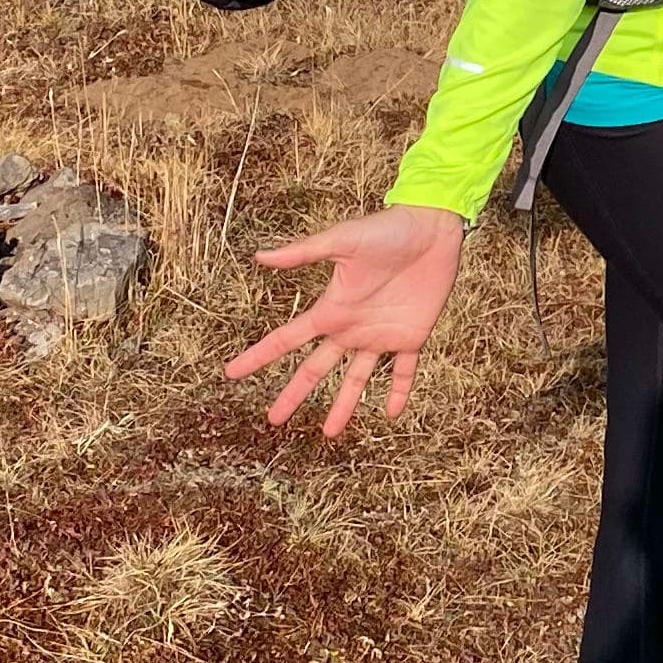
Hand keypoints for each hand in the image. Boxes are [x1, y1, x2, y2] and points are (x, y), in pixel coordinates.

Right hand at [228, 206, 466, 441]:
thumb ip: (303, 253)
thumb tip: (259, 256)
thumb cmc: (385, 229)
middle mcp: (350, 328)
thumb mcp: (341, 240)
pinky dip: (400, 391)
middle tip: (273, 420)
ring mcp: (380, 335)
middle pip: (315, 370)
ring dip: (344, 406)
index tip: (231, 373)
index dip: (258, 356)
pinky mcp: (412, 336)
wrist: (431, 228)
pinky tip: (392, 412)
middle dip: (293, 394)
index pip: (286, 340)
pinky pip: (404, 371)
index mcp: (330, 309)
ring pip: (357, 380)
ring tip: (330, 434)